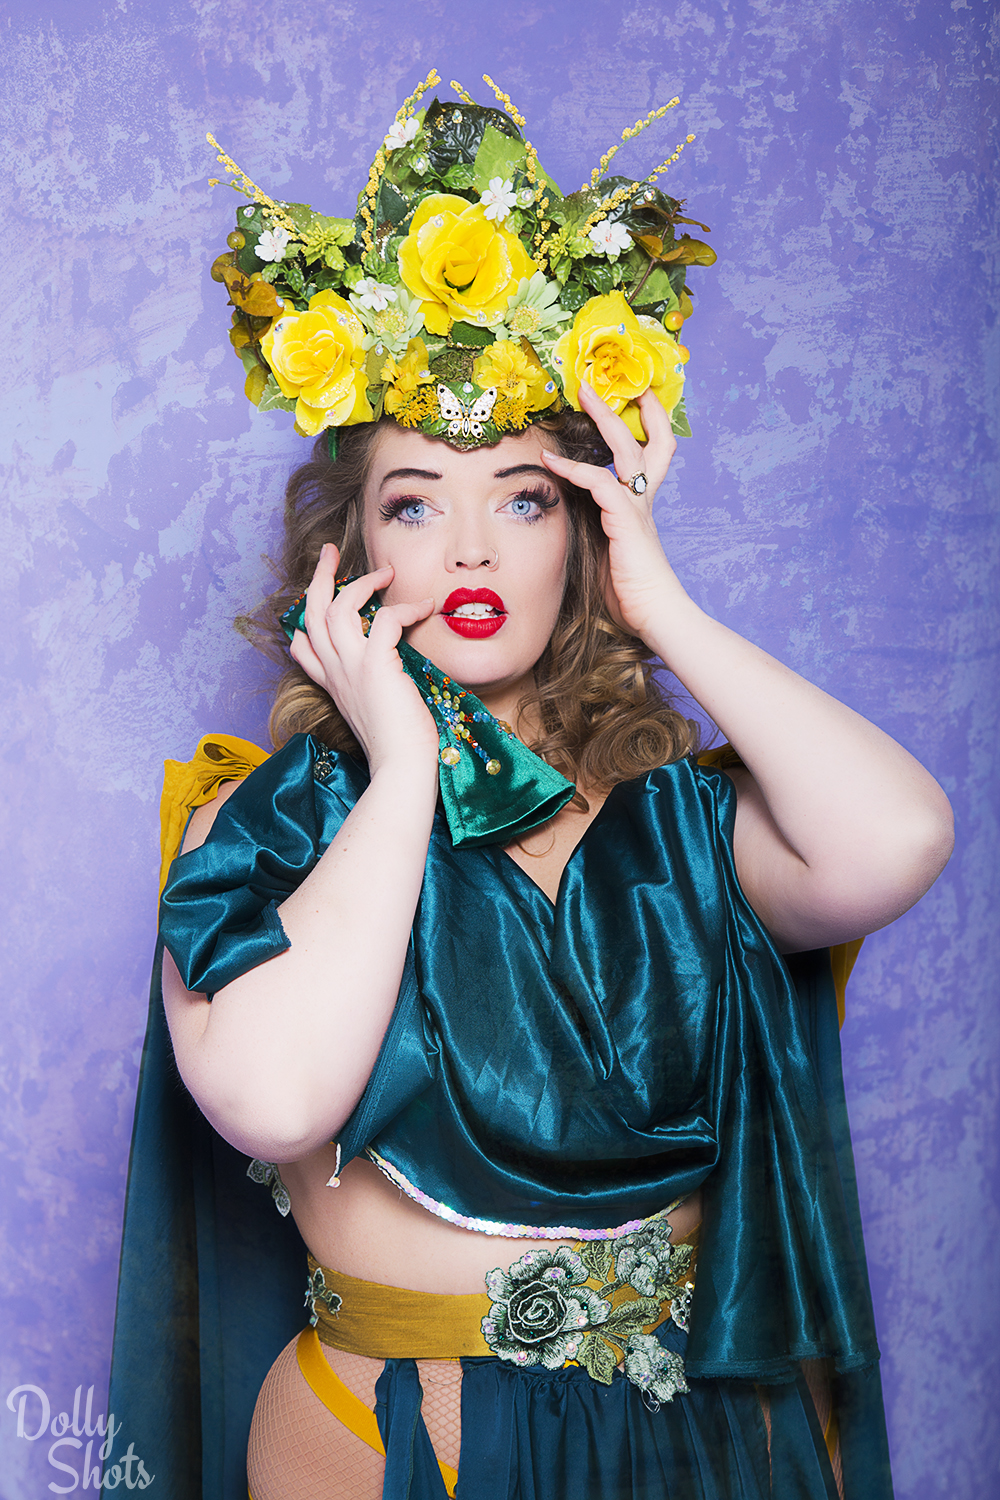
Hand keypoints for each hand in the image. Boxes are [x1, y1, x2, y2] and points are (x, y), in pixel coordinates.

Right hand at [288, 544, 440, 775]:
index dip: (305, 620)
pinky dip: (405, 608)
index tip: (320, 600)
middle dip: (319, 578)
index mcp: (333, 685)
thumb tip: (391, 671)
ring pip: (336, 607)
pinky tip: (425, 607)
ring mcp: (351, 668)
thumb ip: (374, 687)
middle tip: (330, 552)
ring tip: (387, 572)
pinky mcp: (375, 666)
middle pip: (311, 613)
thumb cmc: (399, 746)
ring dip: (361, 583)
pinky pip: (384, 620)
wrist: (401, 767)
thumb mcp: (376, 711)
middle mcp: (335, 673)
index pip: (303, 647)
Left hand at [541, 382, 679, 642]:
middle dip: (628, 408)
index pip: (648, 457)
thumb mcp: (605, 554)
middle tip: (602, 382)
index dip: (643, 427)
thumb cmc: (631, 595)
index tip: (630, 402)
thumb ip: (592, 529)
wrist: (656, 617)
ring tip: (582, 394)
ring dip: (604, 419)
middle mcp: (643, 501)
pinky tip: (551, 462)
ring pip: (625, 450)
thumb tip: (567, 515)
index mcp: (640, 508)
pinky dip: (575, 469)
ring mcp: (637, 508)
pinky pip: (599, 482)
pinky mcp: (626, 520)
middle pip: (644, 441)